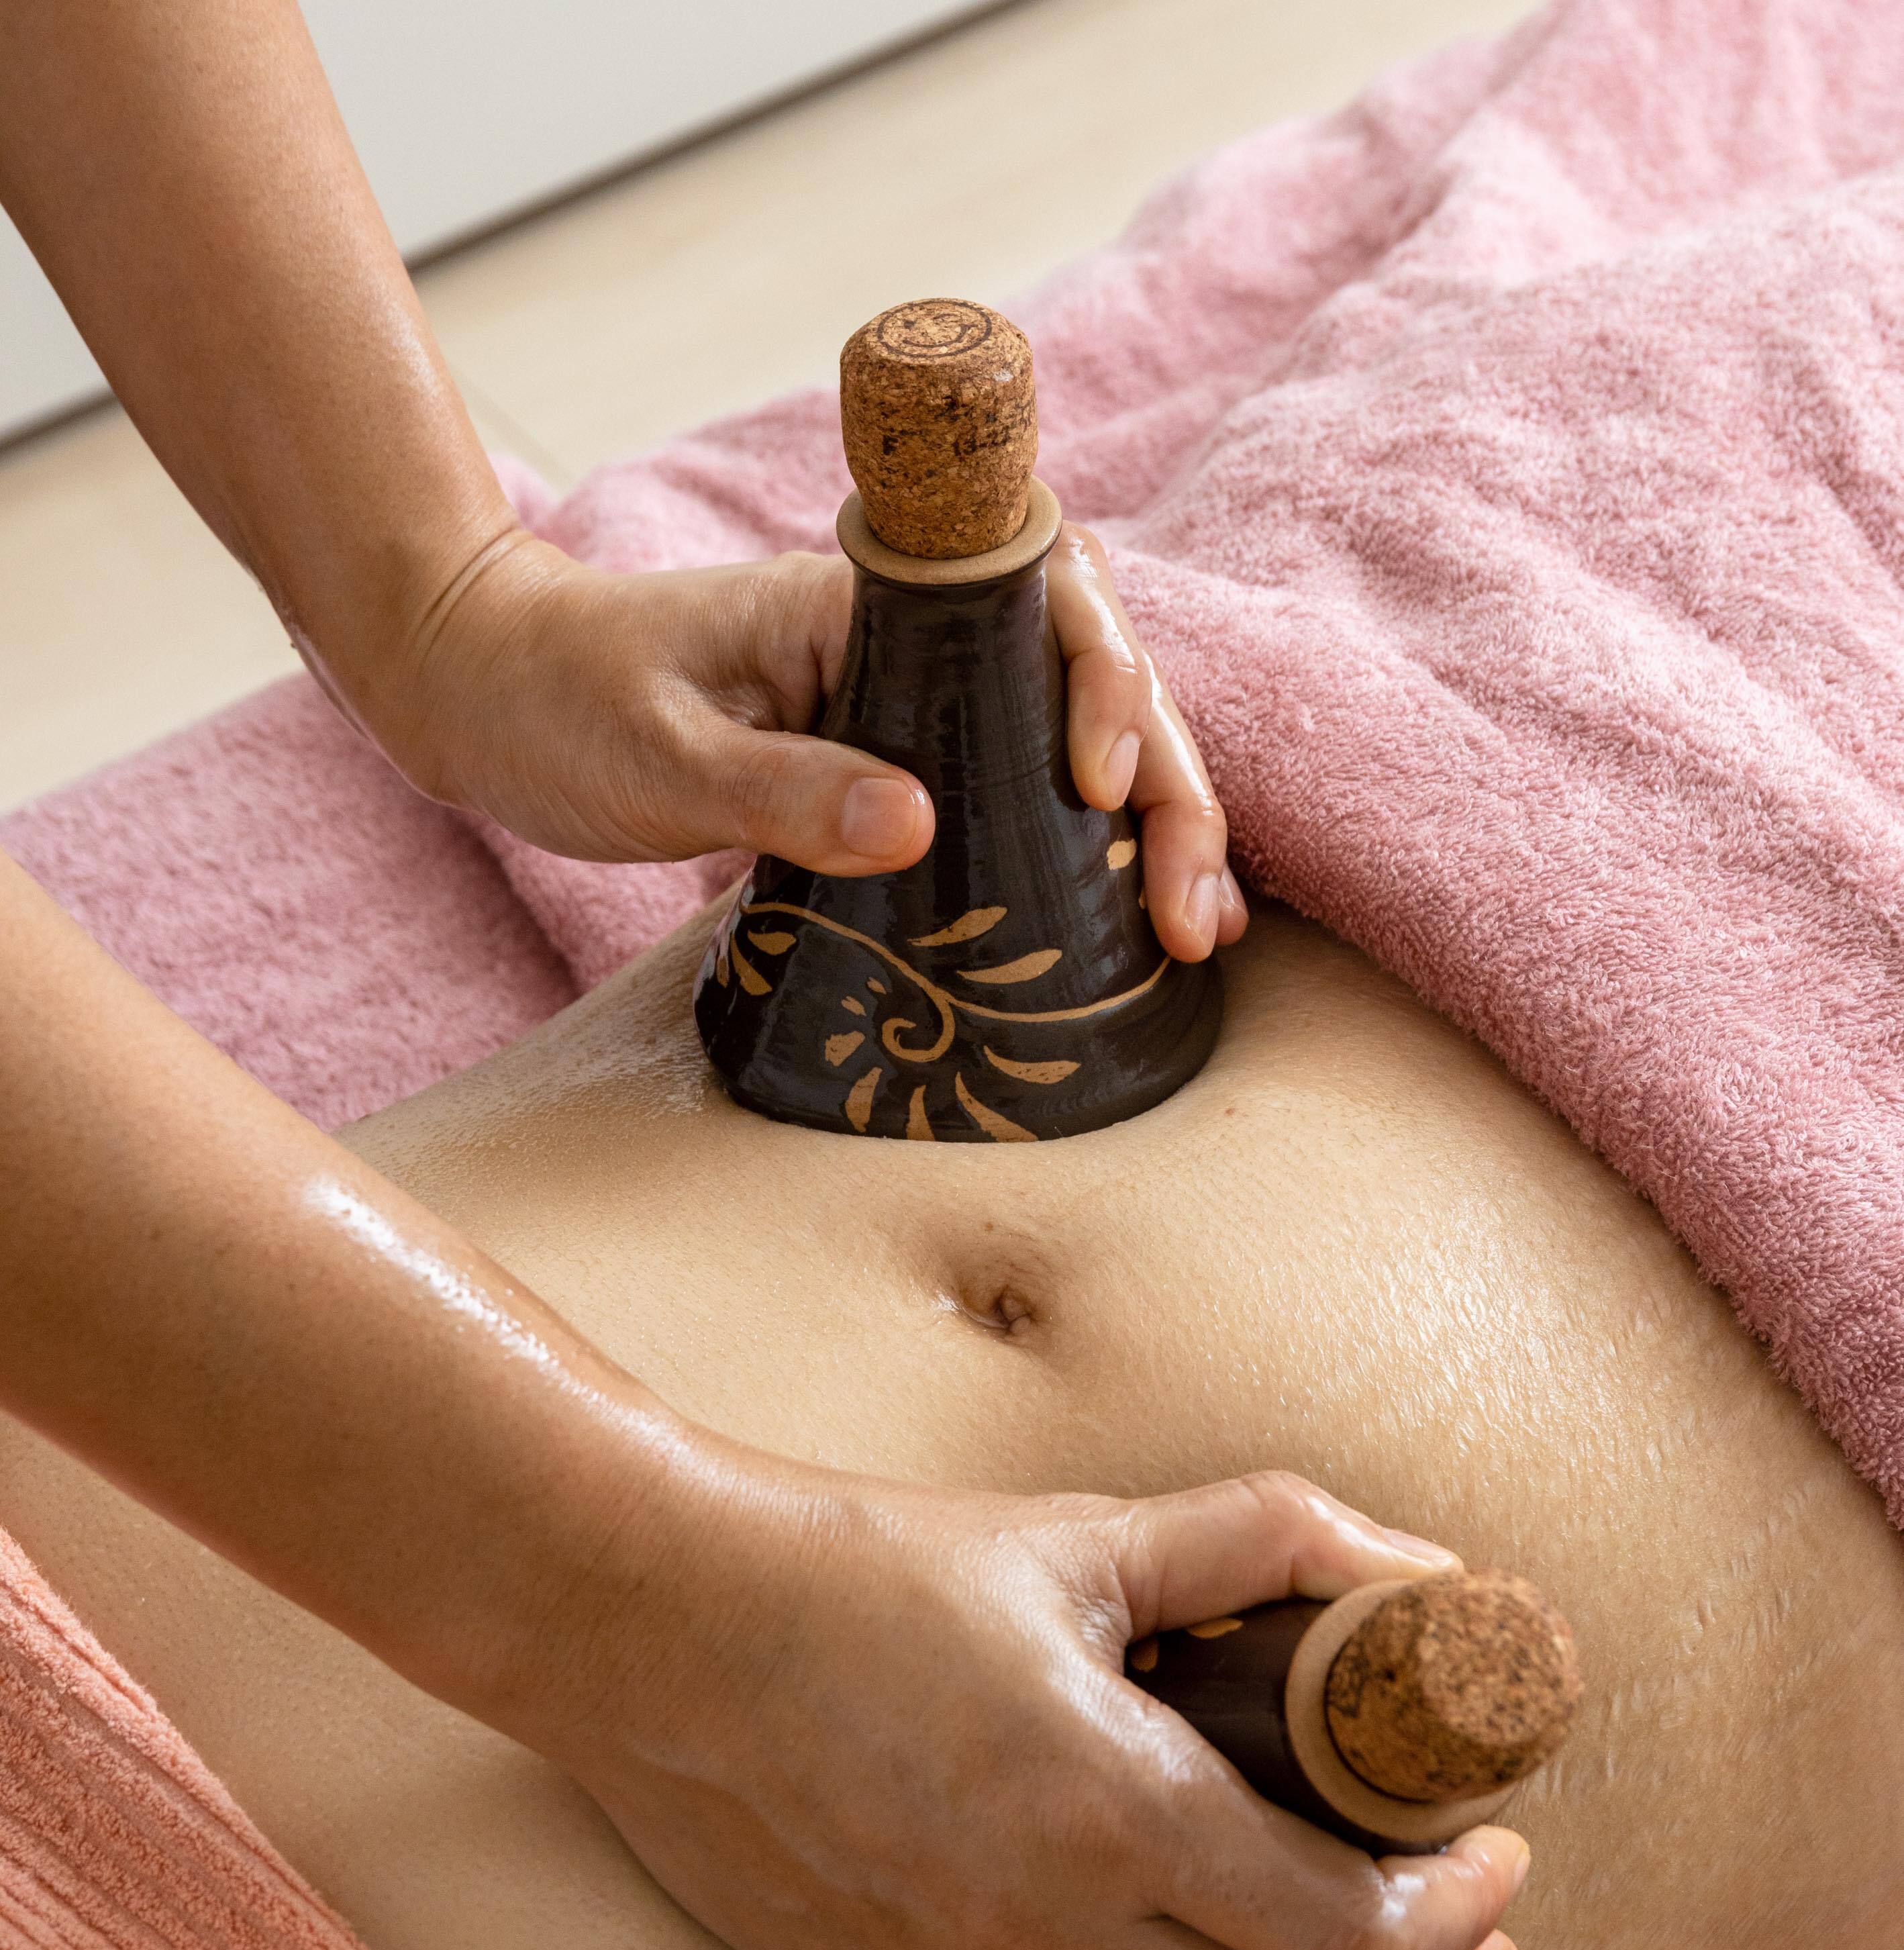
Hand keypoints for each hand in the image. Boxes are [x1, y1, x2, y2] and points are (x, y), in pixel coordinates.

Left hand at [365, 524, 1248, 963]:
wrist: (488, 691)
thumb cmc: (559, 700)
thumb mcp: (657, 753)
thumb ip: (779, 786)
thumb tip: (920, 824)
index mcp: (874, 598)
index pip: (1045, 604)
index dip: (1102, 688)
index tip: (1097, 787)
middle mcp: (919, 637)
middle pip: (1094, 684)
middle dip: (1168, 790)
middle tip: (1197, 918)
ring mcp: (917, 700)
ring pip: (1074, 743)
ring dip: (1150, 829)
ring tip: (1194, 935)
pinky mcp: (894, 762)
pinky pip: (1020, 794)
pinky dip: (1086, 854)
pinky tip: (1128, 927)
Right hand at [518, 1436, 1526, 1949]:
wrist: (659, 1636)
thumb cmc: (865, 1574)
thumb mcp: (1076, 1532)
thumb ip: (1262, 1538)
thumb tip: (1415, 1567)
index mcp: (1109, 1809)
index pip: (1348, 1935)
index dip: (1457, 1916)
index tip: (1499, 1859)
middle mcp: (1051, 1938)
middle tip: (1486, 1944)